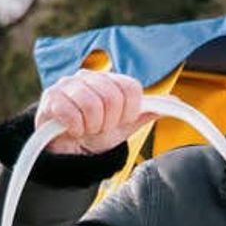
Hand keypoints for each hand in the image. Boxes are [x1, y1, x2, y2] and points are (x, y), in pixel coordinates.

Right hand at [35, 71, 155, 154]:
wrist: (68, 149)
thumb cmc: (96, 133)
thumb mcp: (125, 125)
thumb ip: (147, 111)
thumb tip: (175, 101)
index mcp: (109, 80)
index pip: (131, 88)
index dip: (129, 111)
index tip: (120, 120)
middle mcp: (88, 77)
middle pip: (113, 97)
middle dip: (109, 122)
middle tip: (100, 127)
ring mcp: (67, 85)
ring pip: (91, 105)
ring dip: (92, 127)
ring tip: (86, 129)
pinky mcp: (50, 99)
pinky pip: (70, 113)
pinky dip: (75, 128)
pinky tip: (73, 130)